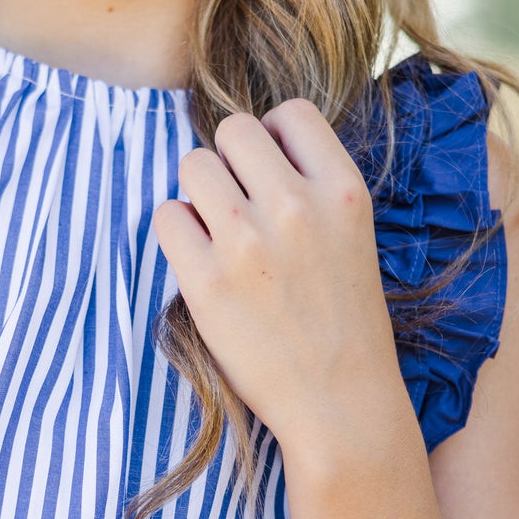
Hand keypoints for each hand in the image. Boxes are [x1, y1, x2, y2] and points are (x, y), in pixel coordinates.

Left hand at [152, 99, 402, 449]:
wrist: (341, 404)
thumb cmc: (344, 320)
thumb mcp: (352, 234)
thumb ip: (309, 185)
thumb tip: (246, 147)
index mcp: (344, 191)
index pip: (290, 114)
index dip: (273, 138)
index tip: (271, 173)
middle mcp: (296, 207)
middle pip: (233, 131)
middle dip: (229, 161)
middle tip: (238, 205)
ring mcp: (247, 243)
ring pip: (193, 164)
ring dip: (199, 193)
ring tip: (219, 233)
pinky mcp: (206, 281)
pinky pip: (166, 215)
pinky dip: (178, 233)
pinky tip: (201, 260)